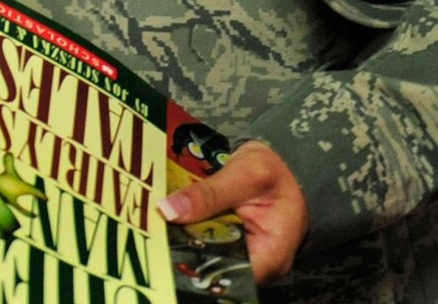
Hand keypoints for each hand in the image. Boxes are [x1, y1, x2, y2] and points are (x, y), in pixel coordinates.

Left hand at [158, 141, 308, 285]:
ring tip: (158, 224)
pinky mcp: (233, 246)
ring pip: (209, 256)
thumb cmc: (272, 171)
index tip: (168, 244)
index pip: (232, 273)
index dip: (199, 261)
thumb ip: (210, 193)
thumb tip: (169, 210)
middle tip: (155, 231)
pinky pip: (208, 244)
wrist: (282, 165)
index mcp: (273, 254)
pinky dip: (190, 233)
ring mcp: (247, 257)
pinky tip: (170, 221)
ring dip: (184, 240)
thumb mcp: (245, 174)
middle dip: (186, 250)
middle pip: (217, 266)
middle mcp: (261, 264)